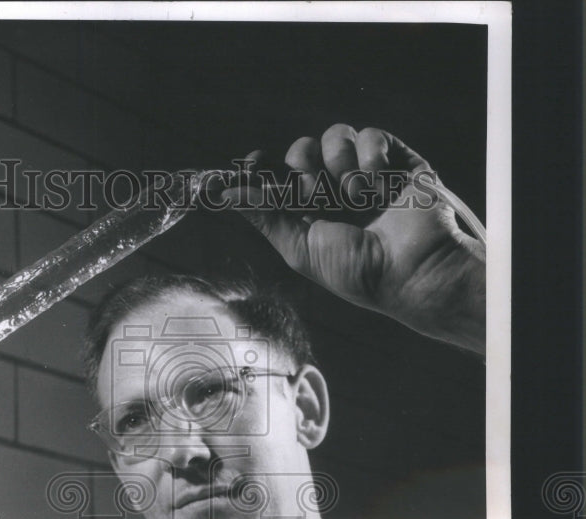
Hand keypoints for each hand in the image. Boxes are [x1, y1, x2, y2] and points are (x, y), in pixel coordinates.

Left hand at [222, 124, 484, 354]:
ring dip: (339, 166)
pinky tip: (378, 187)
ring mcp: (363, 171)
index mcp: (308, 210)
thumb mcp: (298, 247)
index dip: (263, 165)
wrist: (409, 270)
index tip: (251, 163)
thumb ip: (264, 216)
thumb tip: (223, 193)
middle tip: (317, 198)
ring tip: (357, 200)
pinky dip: (369, 159)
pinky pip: (369, 135)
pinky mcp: (394, 158)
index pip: (278, 173)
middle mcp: (334, 188)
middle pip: (301, 149)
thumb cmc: (355, 270)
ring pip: (334, 136)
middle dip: (304, 169)